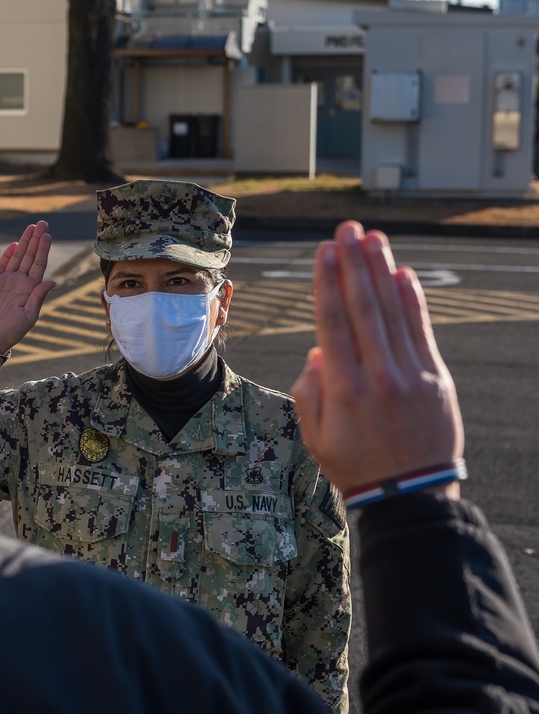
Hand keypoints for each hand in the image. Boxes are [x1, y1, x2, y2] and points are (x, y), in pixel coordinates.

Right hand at [0, 220, 56, 354]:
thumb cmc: (12, 330)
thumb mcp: (29, 316)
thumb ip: (38, 297)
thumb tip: (52, 281)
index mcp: (31, 288)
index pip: (39, 264)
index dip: (43, 249)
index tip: (47, 235)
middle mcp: (21, 282)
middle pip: (30, 256)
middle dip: (36, 240)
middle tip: (42, 223)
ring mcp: (7, 280)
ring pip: (18, 257)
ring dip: (24, 242)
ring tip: (31, 227)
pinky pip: (2, 264)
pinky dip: (7, 254)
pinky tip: (15, 244)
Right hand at [291, 221, 463, 494]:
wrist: (411, 496)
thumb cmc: (354, 465)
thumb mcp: (314, 435)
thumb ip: (309, 390)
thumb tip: (319, 351)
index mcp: (343, 389)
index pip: (332, 322)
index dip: (327, 282)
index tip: (324, 251)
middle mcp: (377, 375)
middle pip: (363, 307)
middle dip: (353, 263)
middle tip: (346, 230)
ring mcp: (411, 375)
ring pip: (393, 312)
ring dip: (382, 271)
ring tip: (373, 238)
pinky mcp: (436, 379)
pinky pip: (422, 331)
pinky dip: (413, 301)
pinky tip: (403, 274)